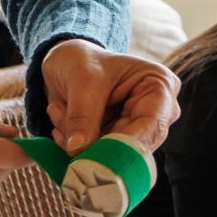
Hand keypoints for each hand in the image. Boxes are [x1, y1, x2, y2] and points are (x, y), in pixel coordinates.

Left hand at [39, 39, 180, 154]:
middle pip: (134, 145)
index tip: (98, 156)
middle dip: (96, 143)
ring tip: (57, 110)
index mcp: (159, 86)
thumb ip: (83, 115)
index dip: (127, 143)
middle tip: (66, 135)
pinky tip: (59, 117)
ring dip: (78, 140)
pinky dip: (72, 142)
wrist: (65, 63)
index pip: (152, 123)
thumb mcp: (82, 80)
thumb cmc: (82, 60)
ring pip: (112, 154)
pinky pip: (96, 154)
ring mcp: (136, 129)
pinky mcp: (116, 142)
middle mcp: (156, 112)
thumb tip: (78, 150)